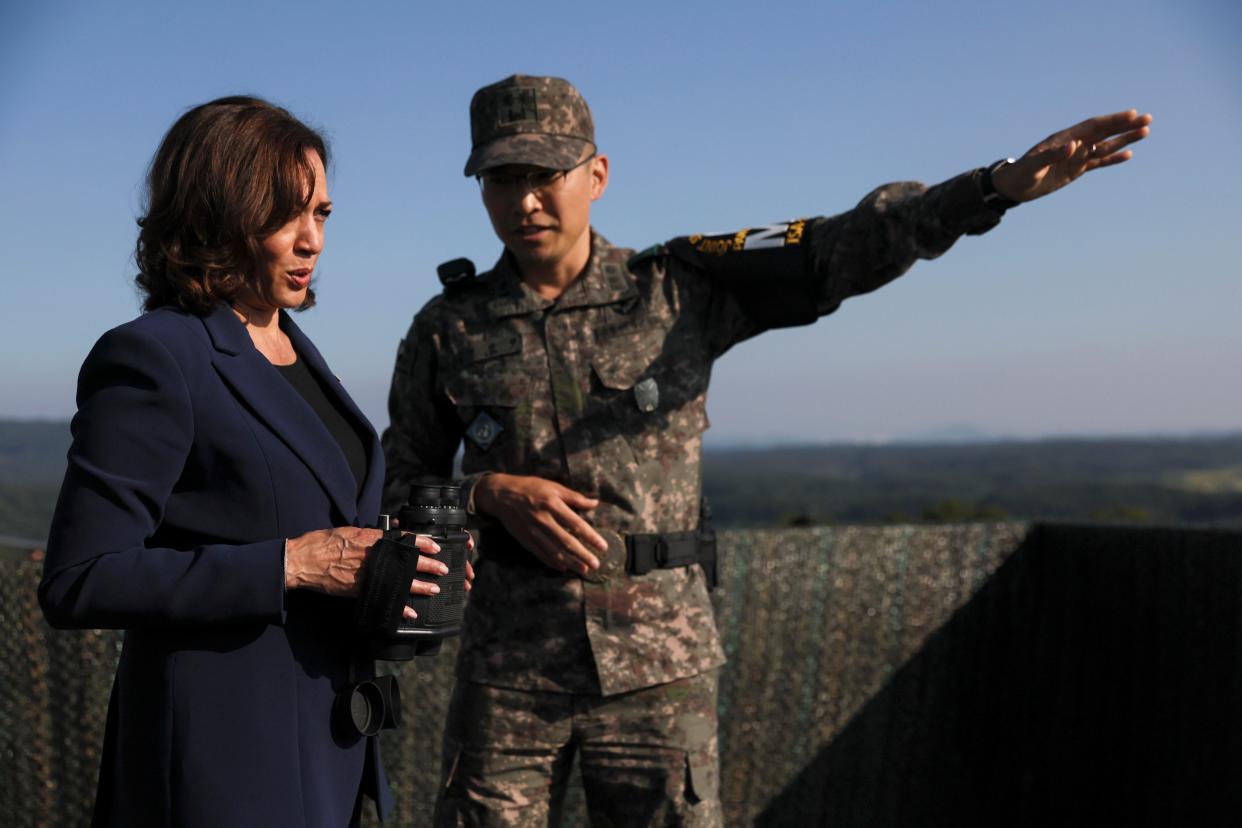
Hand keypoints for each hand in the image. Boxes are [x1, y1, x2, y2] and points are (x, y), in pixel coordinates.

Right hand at [284, 526, 443, 618]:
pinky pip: (384, 598)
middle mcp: (372, 556)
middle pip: (407, 560)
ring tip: (433, 589)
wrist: (304, 560)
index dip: (422, 543)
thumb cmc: (324, 543)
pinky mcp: (358, 590)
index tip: (436, 547)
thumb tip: (388, 535)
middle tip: (442, 569)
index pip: (403, 539)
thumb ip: (371, 535)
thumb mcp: (351, 532)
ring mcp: (366, 574)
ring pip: (399, 580)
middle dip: (427, 566)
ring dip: (419, 586)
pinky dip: (398, 607)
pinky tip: (410, 612)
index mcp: (371, 539)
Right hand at [474, 473, 606, 573]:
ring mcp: (533, 531)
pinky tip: (562, 567)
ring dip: (570, 562)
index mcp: (553, 504)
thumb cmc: (530, 487)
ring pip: (554, 551)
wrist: (501, 494)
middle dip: (582, 554)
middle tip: (596, 564)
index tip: (603, 546)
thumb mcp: (553, 487)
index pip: (576, 524)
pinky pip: (540, 554)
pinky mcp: (525, 539)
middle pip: (566, 541)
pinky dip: (552, 562)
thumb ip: (574, 497)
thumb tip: (595, 503)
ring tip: (583, 569)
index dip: (591, 536)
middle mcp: (543, 520)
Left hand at [992, 109, 1151, 203]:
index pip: (1093, 126)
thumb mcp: (1034, 166)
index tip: (1131, 115)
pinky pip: (1098, 163)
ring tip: (1146, 132)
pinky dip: (1113, 159)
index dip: (1112, 120)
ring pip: (1105, 146)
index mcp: (1064, 139)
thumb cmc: (1021, 174)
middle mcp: (1074, 145)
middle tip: (1147, 118)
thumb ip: (1052, 155)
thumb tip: (1073, 145)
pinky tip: (1128, 154)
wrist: (1013, 187)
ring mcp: (1076, 157)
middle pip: (1104, 132)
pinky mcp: (1076, 170)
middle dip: (1125, 126)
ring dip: (1124, 139)